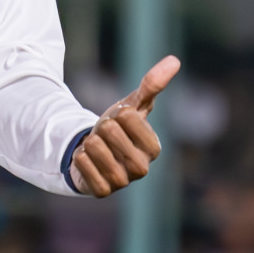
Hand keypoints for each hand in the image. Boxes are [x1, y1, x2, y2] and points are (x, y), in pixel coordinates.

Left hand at [71, 55, 179, 197]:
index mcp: (154, 147)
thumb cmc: (118, 128)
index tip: (119, 121)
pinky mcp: (102, 192)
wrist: (94, 153)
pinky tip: (87, 161)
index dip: (117, 114)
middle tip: (105, 137)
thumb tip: (174, 60)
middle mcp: (142, 168)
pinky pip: (81, 164)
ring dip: (88, 142)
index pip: (128, 117)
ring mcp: (122, 182)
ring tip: (96, 148)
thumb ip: (151, 86)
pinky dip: (79, 157)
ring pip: (93, 147)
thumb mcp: (132, 105)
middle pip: (108, 131)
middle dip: (101, 127)